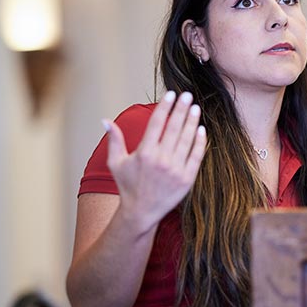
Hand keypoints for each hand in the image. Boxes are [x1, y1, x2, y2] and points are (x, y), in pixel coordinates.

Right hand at [103, 91, 206, 232]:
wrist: (141, 212)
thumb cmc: (127, 186)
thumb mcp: (116, 163)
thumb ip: (114, 140)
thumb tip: (105, 121)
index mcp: (144, 153)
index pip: (157, 123)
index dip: (165, 106)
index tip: (171, 94)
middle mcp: (160, 160)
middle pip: (174, 128)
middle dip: (181, 109)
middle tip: (187, 95)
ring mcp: (175, 170)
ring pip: (186, 140)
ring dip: (192, 122)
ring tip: (195, 108)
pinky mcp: (187, 179)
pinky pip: (196, 156)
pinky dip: (199, 142)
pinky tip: (201, 129)